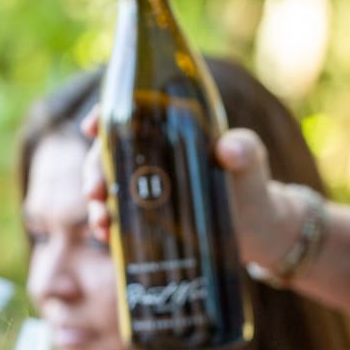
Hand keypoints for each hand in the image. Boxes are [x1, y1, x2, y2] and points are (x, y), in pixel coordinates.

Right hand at [81, 108, 301, 268]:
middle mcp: (153, 153)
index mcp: (171, 127)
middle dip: (93, 170)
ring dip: (97, 204)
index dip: (104, 115)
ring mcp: (148, 185)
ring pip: (109, 186)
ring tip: (102, 224)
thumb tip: (228, 149)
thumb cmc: (255, 182)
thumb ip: (244, 150)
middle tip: (96, 193)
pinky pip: (119, 216)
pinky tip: (107, 237)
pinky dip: (108, 225)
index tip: (91, 128)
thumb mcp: (251, 160)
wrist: (258, 227)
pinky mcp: (148, 216)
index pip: (129, 112)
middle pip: (110, 152)